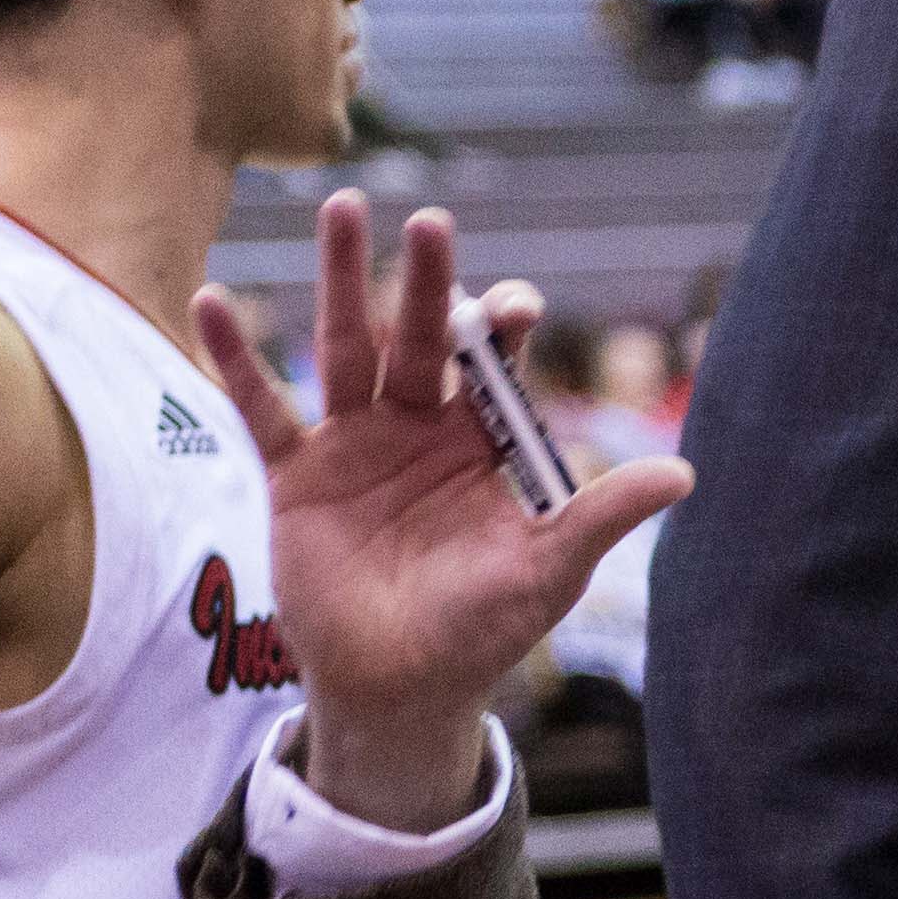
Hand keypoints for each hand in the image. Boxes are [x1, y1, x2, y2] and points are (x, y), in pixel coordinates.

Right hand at [192, 191, 687, 832]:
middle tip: (433, 222)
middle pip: (425, 336)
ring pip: (348, 345)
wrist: (400, 689)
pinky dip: (237, 358)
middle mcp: (420, 424)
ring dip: (343, 281)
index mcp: (484, 439)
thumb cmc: (482, 629)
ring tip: (342, 209)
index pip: (497, 365)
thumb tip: (684, 474)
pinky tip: (212, 301)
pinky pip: (263, 407)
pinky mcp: (298, 473)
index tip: (516, 306)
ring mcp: (356, 441)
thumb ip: (602, 514)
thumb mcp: (548, 569)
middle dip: (431, 282)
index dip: (505, 330)